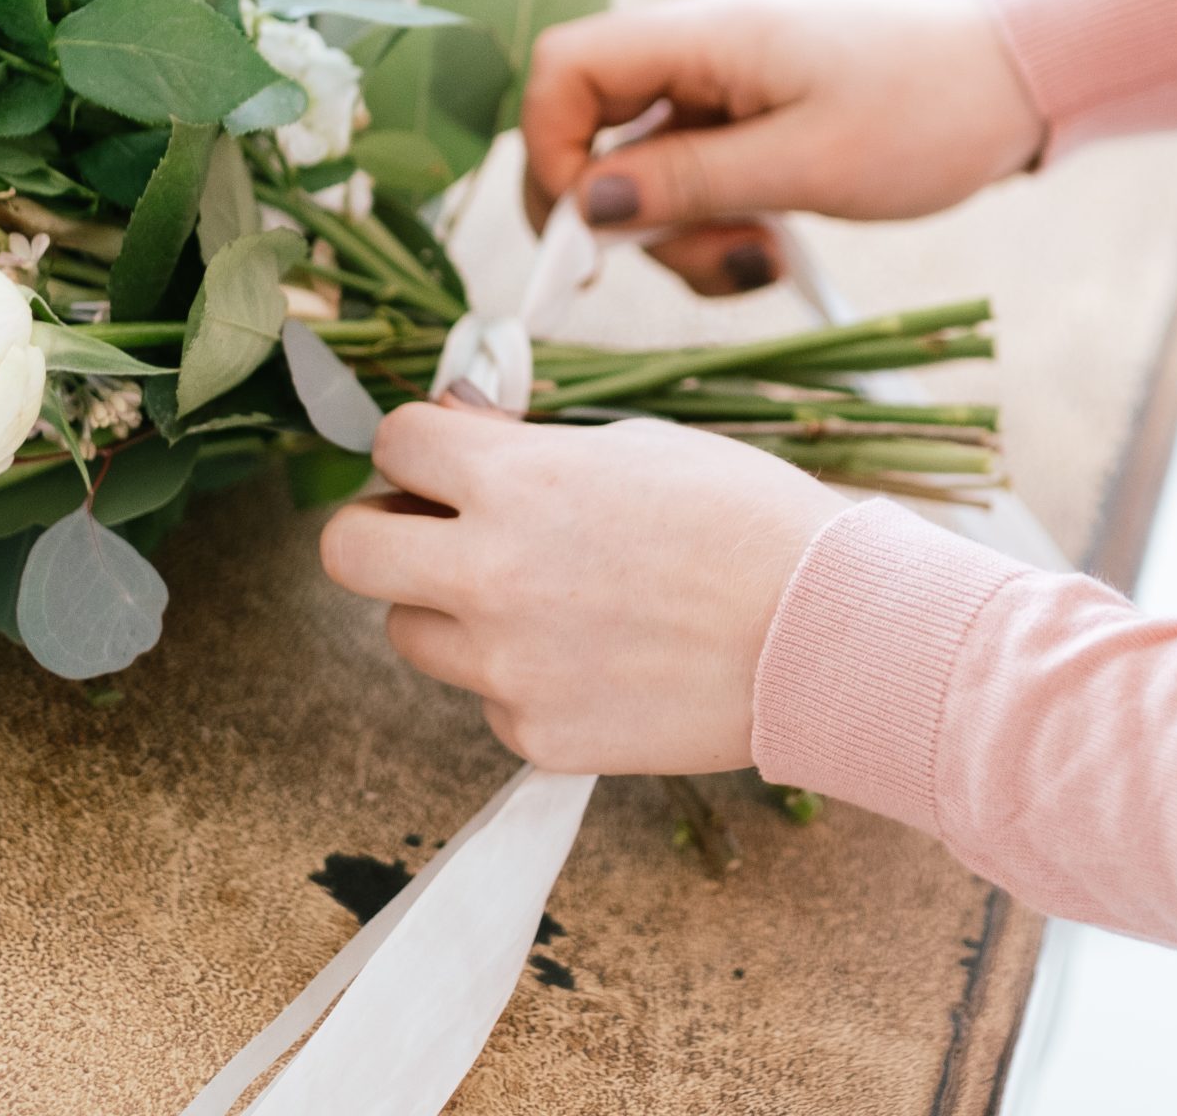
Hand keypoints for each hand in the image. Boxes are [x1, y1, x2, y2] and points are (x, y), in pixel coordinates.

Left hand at [319, 404, 849, 773]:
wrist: (827, 634)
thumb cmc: (748, 518)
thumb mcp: (635, 443)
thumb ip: (532, 448)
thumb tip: (464, 438)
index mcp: (513, 480)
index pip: (391, 442)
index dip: (422, 445)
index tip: (450, 456)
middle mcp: (488, 573)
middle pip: (348, 551)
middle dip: (382, 529)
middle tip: (433, 529)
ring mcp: (505, 666)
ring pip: (410, 633)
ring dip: (451, 609)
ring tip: (542, 600)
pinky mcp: (536, 737)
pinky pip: (489, 700)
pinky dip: (525, 679)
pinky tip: (600, 659)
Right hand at [521, 0, 1044, 295]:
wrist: (1016, 81)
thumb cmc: (927, 112)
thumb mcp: (808, 164)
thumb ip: (689, 184)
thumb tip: (583, 207)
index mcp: (702, 36)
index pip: (564, 69)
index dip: (548, 151)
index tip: (593, 234)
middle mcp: (697, 52)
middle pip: (591, 131)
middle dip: (624, 218)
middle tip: (703, 264)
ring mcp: (722, 86)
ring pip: (642, 170)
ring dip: (682, 234)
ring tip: (762, 259)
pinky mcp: (748, 119)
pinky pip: (693, 178)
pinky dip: (715, 224)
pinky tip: (772, 245)